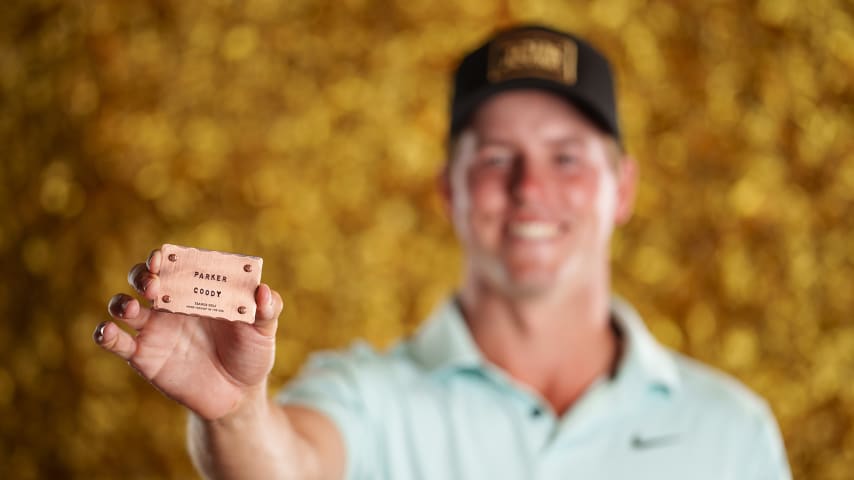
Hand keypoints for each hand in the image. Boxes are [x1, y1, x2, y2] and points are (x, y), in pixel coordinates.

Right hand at [95, 249, 282, 419]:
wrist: (238, 396)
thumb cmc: (250, 355)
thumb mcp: (264, 331)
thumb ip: (268, 309)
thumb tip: (263, 291)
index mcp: (197, 290)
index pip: (174, 263)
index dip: (164, 256)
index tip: (163, 256)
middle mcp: (171, 305)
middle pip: (143, 278)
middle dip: (141, 275)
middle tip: (153, 284)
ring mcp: (154, 330)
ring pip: (123, 306)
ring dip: (121, 302)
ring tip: (132, 308)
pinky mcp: (142, 357)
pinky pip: (115, 342)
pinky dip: (104, 334)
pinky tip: (108, 332)